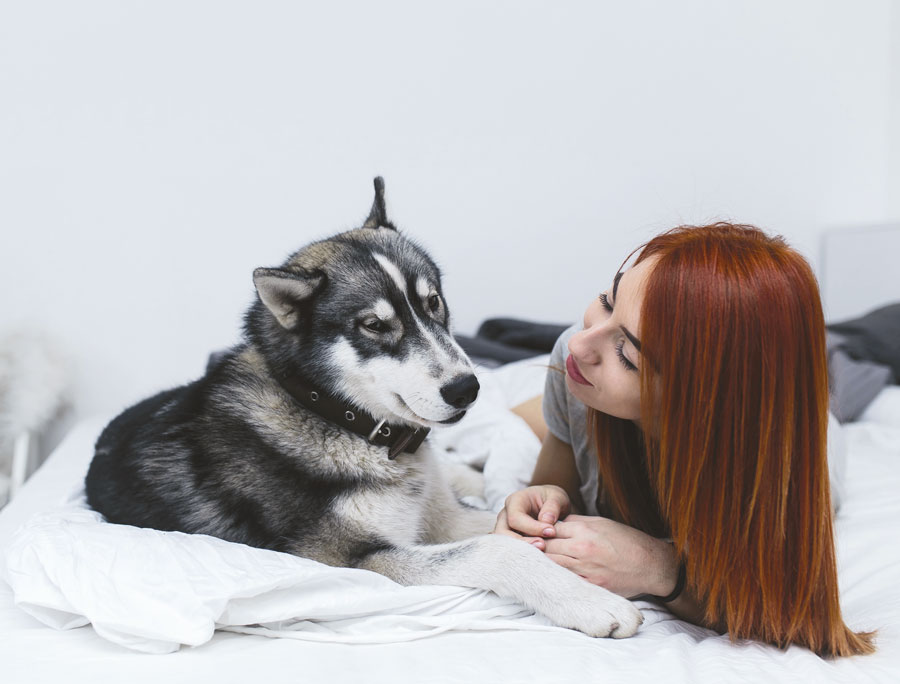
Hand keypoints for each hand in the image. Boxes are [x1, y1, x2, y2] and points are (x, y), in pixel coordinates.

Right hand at [493, 485, 570, 549]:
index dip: (532, 527)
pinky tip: (538, 558)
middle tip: (543, 546)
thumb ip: (553, 506)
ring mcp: (505, 529)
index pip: (515, 517)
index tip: (551, 532)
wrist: (550, 506)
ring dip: (523, 551)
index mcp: (515, 501)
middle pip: (504, 533)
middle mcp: (505, 515)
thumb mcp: (557, 496)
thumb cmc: (552, 499)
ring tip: (542, 553)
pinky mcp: (510, 541)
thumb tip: (546, 520)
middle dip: (523, 542)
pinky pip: (512, 551)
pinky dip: (524, 556)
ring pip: (505, 545)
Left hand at [543, 514, 677, 598]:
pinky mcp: (591, 586)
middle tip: (527, 549)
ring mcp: (586, 570)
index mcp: (584, 530)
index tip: (532, 534)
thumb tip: (555, 523)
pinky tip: (549, 577)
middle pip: (547, 547)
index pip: (550, 529)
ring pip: (552, 565)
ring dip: (542, 563)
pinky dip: (556, 578)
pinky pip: (566, 581)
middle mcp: (582, 549)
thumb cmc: (627, 541)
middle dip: (536, 547)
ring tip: (534, 563)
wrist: (650, 565)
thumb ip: (577, 522)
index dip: (539, 531)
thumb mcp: (602, 523)